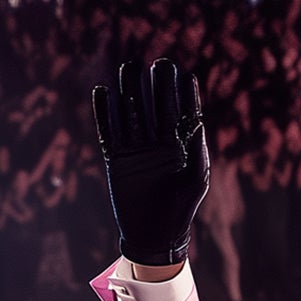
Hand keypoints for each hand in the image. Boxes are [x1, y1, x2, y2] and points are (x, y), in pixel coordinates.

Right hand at [91, 57, 209, 267]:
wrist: (154, 236)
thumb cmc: (181, 209)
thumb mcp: (194, 179)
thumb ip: (196, 149)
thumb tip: (198, 120)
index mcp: (179, 147)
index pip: (181, 113)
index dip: (183, 94)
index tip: (184, 74)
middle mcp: (157, 144)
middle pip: (156, 107)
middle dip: (158, 86)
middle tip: (159, 64)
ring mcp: (136, 149)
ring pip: (131, 113)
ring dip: (130, 91)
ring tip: (129, 68)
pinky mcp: (116, 159)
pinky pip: (108, 131)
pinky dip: (104, 112)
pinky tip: (102, 92)